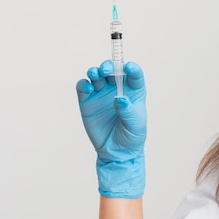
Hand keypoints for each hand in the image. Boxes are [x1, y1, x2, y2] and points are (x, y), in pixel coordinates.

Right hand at [76, 60, 146, 197]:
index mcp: (134, 91)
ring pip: (96, 75)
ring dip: (95, 71)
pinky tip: (88, 88)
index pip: (134, 74)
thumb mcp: (135, 125)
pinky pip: (83, 87)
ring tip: (96, 75)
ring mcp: (101, 93)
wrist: (117, 153)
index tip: (128, 67)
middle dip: (109, 66)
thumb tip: (119, 99)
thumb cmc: (131, 137)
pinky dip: (84, 84)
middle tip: (106, 70)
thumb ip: (128, 111)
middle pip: (113, 69)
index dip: (132, 68)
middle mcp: (117, 88)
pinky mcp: (87, 100)